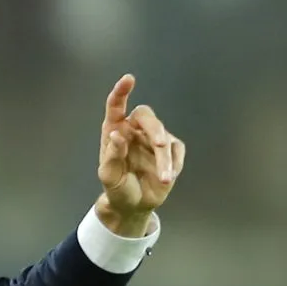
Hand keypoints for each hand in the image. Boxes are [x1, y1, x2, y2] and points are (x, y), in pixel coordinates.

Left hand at [96, 74, 185, 235]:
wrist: (133, 206)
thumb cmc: (117, 188)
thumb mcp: (110, 177)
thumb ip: (112, 156)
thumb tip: (116, 134)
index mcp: (115, 132)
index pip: (116, 107)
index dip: (121, 92)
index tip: (129, 79)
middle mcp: (134, 131)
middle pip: (147, 117)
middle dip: (155, 129)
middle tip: (160, 145)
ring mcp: (153, 139)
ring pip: (164, 137)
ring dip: (165, 158)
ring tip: (163, 179)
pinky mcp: (170, 150)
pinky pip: (177, 150)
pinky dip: (174, 164)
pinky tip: (167, 178)